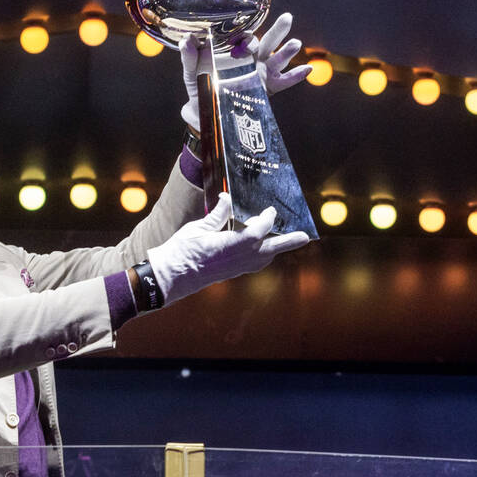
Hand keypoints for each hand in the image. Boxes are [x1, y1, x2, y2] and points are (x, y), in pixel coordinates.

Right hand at [146, 194, 309, 304]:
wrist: (170, 277)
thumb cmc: (181, 252)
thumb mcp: (199, 228)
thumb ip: (218, 214)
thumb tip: (227, 199)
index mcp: (235, 244)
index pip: (260, 229)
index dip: (267, 218)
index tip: (270, 210)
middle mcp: (241, 259)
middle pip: (272, 248)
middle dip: (289, 242)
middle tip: (306, 236)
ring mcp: (237, 269)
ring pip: (264, 257)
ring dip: (274, 248)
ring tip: (284, 239)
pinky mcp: (231, 273)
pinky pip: (254, 263)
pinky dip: (261, 255)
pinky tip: (258, 248)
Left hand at [178, 13, 311, 131]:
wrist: (205, 114)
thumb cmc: (199, 88)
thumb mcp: (191, 72)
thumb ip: (189, 57)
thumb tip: (187, 40)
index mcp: (234, 52)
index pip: (243, 38)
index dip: (247, 33)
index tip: (249, 29)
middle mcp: (250, 60)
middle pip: (266, 43)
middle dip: (277, 31)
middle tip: (287, 18)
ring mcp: (260, 74)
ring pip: (276, 60)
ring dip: (287, 52)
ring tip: (296, 43)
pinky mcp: (266, 90)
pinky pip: (284, 82)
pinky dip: (296, 76)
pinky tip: (308, 69)